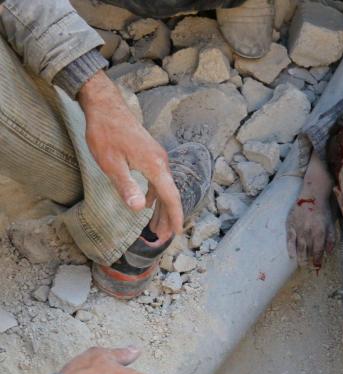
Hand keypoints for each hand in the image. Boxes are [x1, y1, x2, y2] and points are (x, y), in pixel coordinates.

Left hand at [77, 71, 182, 235]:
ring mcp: (157, 158)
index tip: (177, 232)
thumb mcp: (111, 163)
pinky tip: (149, 204)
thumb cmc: (105, 133)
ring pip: (164, 188)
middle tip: (163, 238)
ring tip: (157, 226)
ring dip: (162, 208)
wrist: (105, 106)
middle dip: (167, 217)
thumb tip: (140, 208)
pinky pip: (159, 180)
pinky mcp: (151, 155)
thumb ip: (127, 186)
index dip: (174, 216)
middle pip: (170, 195)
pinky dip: (156, 195)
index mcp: (155, 166)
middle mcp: (161, 162)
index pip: (170, 197)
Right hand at [286, 150, 335, 267]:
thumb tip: (329, 253)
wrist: (312, 195)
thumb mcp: (331, 224)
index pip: (318, 250)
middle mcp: (309, 232)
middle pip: (307, 251)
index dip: (318, 259)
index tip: (317, 266)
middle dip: (308, 261)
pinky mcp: (291, 224)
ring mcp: (299, 228)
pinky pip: (290, 239)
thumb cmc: (323, 210)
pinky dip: (290, 248)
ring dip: (300, 258)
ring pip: (299, 247)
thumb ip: (331, 239)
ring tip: (301, 265)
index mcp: (320, 232)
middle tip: (308, 268)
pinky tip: (291, 255)